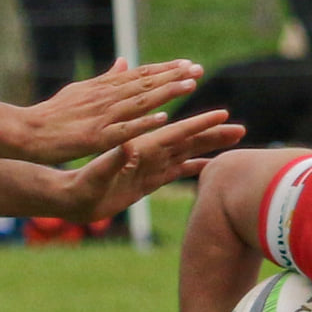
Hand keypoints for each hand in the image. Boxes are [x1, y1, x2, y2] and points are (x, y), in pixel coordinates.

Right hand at [23, 58, 205, 163]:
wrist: (26, 131)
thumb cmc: (54, 114)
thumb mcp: (82, 91)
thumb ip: (107, 79)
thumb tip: (125, 62)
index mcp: (104, 88)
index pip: (140, 75)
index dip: (165, 70)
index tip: (188, 64)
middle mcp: (105, 97)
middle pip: (145, 83)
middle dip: (173, 76)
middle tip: (198, 69)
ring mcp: (102, 116)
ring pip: (140, 101)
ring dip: (165, 92)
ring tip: (189, 85)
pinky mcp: (96, 136)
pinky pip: (125, 128)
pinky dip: (144, 122)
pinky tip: (163, 118)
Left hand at [59, 109, 244, 221]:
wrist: (70, 196)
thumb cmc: (82, 187)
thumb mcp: (97, 175)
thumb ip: (114, 162)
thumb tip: (127, 148)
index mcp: (141, 150)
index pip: (175, 134)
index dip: (199, 124)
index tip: (222, 115)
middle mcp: (149, 156)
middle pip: (188, 141)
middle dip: (214, 134)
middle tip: (241, 128)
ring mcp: (151, 168)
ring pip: (187, 153)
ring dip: (210, 147)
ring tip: (233, 141)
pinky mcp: (149, 180)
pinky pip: (177, 171)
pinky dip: (194, 168)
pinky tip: (210, 166)